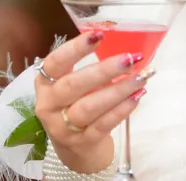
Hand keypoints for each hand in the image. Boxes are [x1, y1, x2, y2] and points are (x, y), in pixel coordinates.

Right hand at [34, 32, 150, 172]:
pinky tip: (137, 96)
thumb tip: (124, 52)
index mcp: (45, 84)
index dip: (75, 48)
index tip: (98, 35)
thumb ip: (91, 69)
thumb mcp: (75, 87)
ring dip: (118, 90)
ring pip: (89, 107)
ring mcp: (64, 127)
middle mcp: (49, 106)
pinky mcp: (82, 143)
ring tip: (141, 78)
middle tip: (130, 59)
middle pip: (74, 85)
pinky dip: (121, 109)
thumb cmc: (77, 106)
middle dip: (104, 70)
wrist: (76, 150)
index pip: (55, 63)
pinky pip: (103, 124)